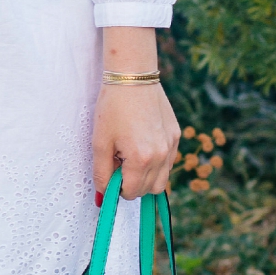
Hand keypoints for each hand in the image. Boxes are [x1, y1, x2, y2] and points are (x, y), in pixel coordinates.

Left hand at [92, 80, 179, 200]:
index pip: (130, 193)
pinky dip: (156, 163)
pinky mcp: (176, 135)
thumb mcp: (99, 142)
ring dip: (146, 177)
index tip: (110, 170)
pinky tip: (143, 144)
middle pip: (147, 190)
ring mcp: (171, 145)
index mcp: (141, 159)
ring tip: (131, 155)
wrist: (132, 76)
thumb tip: (103, 198)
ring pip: (161, 180)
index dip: (116, 187)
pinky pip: (169, 162)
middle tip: (119, 162)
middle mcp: (161, 156)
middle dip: (131, 184)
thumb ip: (101, 174)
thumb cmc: (113, 107)